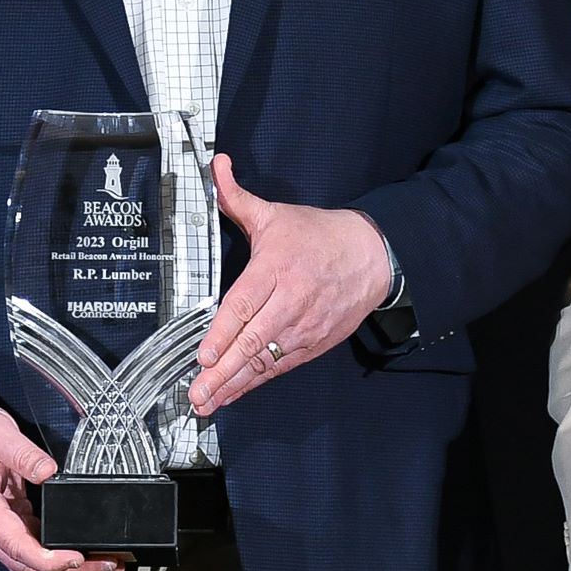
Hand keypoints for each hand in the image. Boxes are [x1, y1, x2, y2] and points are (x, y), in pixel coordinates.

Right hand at [0, 403, 123, 570]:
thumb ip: (21, 451)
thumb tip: (49, 471)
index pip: (15, 546)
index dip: (47, 560)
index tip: (76, 559)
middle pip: (28, 567)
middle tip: (107, 566)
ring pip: (30, 569)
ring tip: (103, 567)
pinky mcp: (4, 530)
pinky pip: (29, 557)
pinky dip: (55, 565)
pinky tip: (81, 560)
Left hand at [187, 154, 389, 413]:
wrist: (373, 257)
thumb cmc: (320, 236)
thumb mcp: (277, 214)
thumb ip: (238, 198)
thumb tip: (217, 168)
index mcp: (277, 269)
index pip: (245, 305)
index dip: (224, 333)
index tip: (205, 355)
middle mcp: (291, 302)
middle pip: (252, 342)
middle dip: (222, 372)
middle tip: (197, 392)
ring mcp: (303, 327)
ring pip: (264, 361)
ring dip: (234, 385)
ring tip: (207, 402)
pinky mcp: (313, 344)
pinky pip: (279, 367)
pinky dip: (255, 383)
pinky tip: (232, 394)